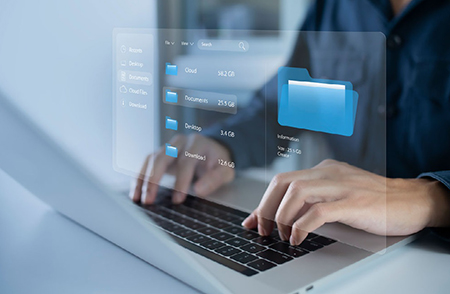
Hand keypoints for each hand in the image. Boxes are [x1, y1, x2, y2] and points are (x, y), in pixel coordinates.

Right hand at [132, 134, 234, 203]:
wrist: (213, 150)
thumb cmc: (218, 162)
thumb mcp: (225, 170)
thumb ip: (215, 179)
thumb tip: (199, 190)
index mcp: (197, 143)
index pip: (186, 161)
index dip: (181, 181)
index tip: (178, 200)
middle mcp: (180, 142)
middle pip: (162, 157)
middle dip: (154, 179)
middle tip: (150, 200)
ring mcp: (168, 147)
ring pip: (151, 160)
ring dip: (143, 180)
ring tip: (138, 199)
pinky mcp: (160, 154)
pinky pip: (146, 164)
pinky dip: (140, 179)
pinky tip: (136, 193)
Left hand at [242, 159, 449, 245]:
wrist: (411, 200)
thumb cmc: (373, 201)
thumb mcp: (338, 194)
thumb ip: (313, 201)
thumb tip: (283, 218)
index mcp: (323, 170)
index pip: (282, 180)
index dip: (262, 202)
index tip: (251, 222)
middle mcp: (328, 173)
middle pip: (283, 182)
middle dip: (266, 208)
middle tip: (263, 230)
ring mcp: (341, 186)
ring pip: (297, 192)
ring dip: (281, 216)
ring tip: (281, 235)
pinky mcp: (354, 202)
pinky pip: (319, 211)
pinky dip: (302, 226)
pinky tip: (298, 239)